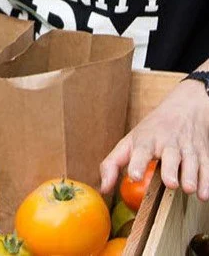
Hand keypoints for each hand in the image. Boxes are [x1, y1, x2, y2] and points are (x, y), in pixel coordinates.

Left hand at [100, 79, 208, 200]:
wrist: (185, 107)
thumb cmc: (151, 130)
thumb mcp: (129, 142)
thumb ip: (113, 164)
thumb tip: (103, 188)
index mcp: (146, 140)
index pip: (141, 150)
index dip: (138, 163)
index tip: (135, 176)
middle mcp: (167, 143)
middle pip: (170, 156)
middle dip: (170, 169)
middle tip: (170, 183)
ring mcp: (187, 148)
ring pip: (191, 161)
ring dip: (190, 175)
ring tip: (188, 188)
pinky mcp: (203, 153)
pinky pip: (206, 167)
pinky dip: (206, 181)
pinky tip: (203, 194)